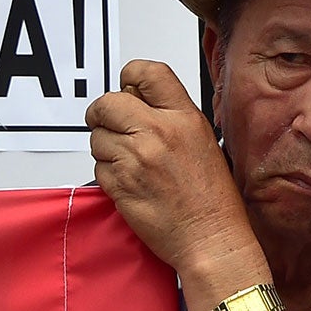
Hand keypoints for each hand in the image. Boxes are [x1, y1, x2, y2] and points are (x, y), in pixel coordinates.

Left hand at [87, 59, 251, 277]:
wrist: (210, 237)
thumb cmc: (213, 197)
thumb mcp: (203, 140)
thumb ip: (173, 117)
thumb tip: (141, 102)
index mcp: (184, 117)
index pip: (145, 72)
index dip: (129, 77)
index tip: (126, 88)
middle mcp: (158, 132)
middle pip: (108, 103)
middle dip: (103, 113)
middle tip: (110, 124)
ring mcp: (136, 158)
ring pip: (97, 137)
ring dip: (106, 147)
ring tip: (130, 162)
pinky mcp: (119, 184)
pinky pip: (97, 167)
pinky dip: (107, 173)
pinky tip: (131, 182)